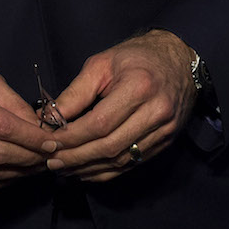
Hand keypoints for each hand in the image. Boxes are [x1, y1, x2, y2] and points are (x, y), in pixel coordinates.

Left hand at [42, 30, 196, 182]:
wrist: (180, 61)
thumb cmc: (138, 57)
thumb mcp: (103, 63)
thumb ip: (76, 92)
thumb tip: (49, 118)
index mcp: (140, 87)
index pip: (100, 123)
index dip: (72, 137)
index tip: (49, 142)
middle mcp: (156, 112)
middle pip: (109, 146)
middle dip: (76, 157)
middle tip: (51, 161)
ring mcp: (164, 130)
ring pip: (120, 161)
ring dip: (88, 168)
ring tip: (64, 167)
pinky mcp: (166, 141)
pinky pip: (132, 164)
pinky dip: (106, 171)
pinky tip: (86, 170)